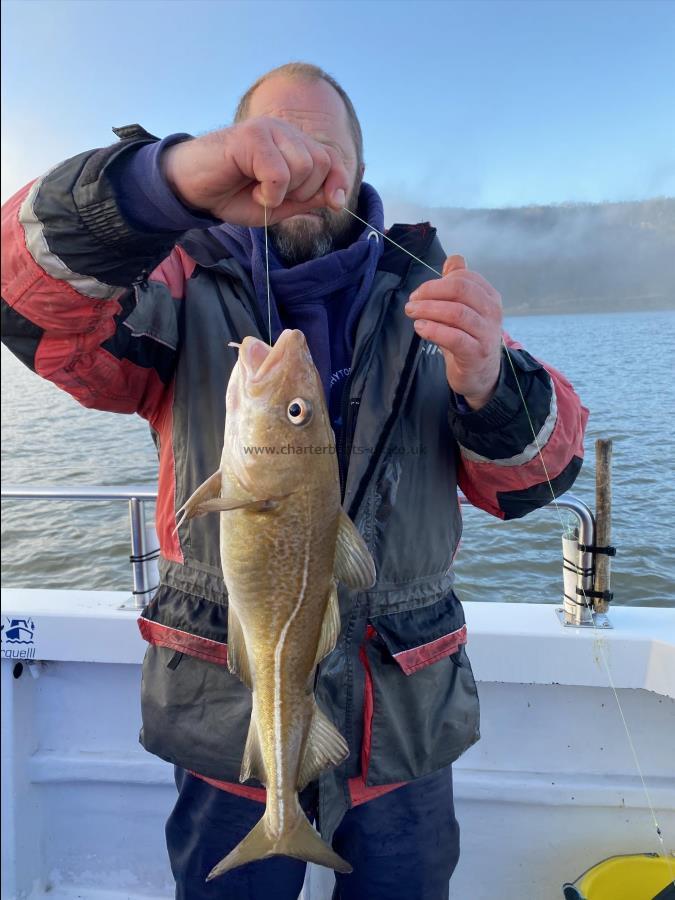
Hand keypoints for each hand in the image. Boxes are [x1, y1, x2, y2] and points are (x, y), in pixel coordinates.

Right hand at [161, 118, 349, 226]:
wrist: (191, 189)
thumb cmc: (231, 195)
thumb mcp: (277, 205)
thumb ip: (306, 200)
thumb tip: (337, 197)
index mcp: (292, 143)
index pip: (332, 157)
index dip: (338, 180)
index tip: (336, 202)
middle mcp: (283, 130)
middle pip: (321, 163)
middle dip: (303, 192)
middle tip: (274, 196)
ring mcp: (268, 129)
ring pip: (303, 166)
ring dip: (283, 193)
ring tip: (259, 191)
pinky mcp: (251, 136)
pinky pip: (279, 172)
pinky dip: (269, 192)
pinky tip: (252, 189)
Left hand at [405, 255, 502, 409]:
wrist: (481, 375)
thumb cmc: (469, 338)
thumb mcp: (465, 309)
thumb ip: (460, 284)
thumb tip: (455, 259)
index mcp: (489, 297)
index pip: (464, 278)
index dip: (438, 282)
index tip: (419, 292)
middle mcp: (492, 312)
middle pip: (460, 290)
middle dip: (430, 292)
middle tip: (412, 301)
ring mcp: (486, 334)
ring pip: (456, 313)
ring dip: (428, 310)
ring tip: (411, 313)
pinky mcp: (476, 354)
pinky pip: (454, 337)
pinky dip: (434, 330)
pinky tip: (420, 328)